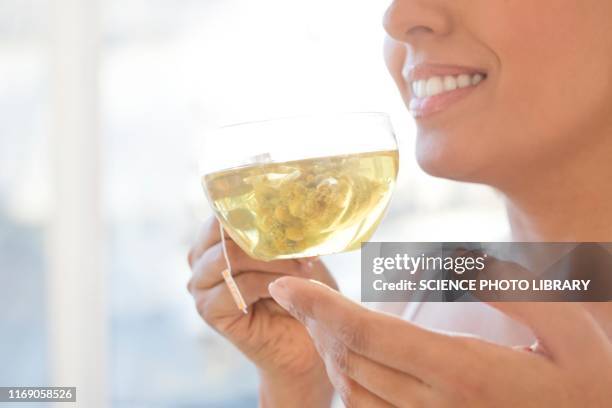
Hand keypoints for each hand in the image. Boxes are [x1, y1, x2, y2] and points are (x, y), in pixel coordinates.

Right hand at [187, 218, 336, 406]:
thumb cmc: (300, 291)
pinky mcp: (208, 310)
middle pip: (221, 230)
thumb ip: (287, 229)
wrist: (302, 345)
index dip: (254, 207)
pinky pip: (237, 285)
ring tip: (303, 266)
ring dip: (272, 259)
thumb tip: (302, 205)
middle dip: (265, 234)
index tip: (289, 210)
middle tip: (300, 241)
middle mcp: (201, 258)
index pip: (223, 209)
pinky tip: (289, 288)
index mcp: (215, 237)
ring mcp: (200, 285)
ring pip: (230, 257)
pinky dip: (267, 282)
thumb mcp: (295, 252)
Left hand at [269, 277, 611, 406]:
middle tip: (295, 292)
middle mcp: (436, 406)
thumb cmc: (587, 382)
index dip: (321, 308)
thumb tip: (454, 259)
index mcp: (464, 372)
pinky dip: (345, 381)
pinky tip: (344, 356)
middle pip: (351, 360)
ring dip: (325, 350)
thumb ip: (511, 288)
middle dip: (314, 322)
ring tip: (314, 317)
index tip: (287, 286)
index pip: (369, 335)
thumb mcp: (569, 328)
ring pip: (352, 391)